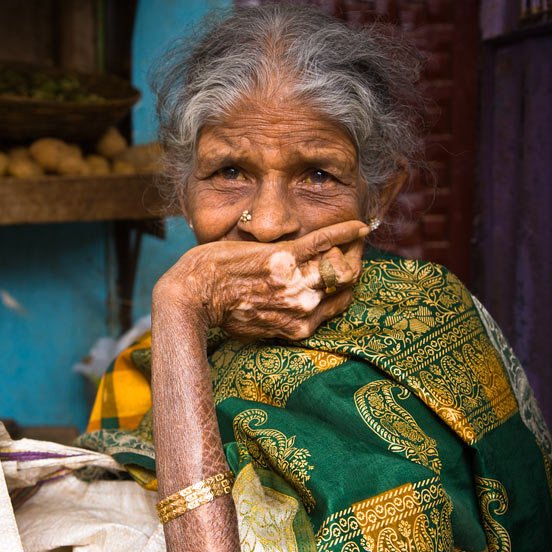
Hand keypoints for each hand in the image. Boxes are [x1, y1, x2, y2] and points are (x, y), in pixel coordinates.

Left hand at [154, 220, 368, 340]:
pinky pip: (324, 241)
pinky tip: (358, 226)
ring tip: (348, 241)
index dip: (344, 290)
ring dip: (345, 250)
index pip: (340, 305)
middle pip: (346, 285)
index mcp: (299, 326)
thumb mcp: (257, 325)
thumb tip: (287, 311)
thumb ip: (279, 318)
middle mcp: (304, 306)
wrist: (194, 294)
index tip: (344, 278)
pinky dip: (344, 232)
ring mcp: (297, 281)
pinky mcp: (285, 256)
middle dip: (351, 268)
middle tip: (349, 255)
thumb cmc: (218, 309)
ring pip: (339, 264)